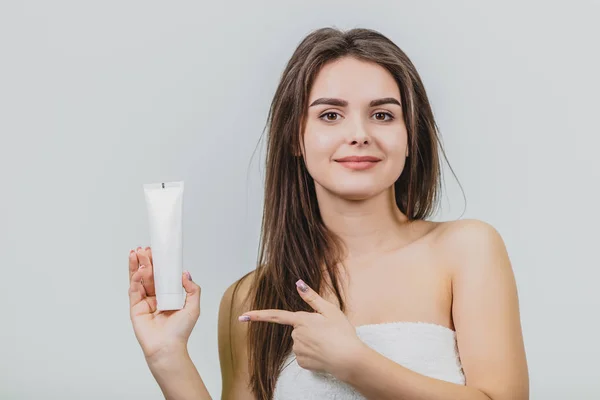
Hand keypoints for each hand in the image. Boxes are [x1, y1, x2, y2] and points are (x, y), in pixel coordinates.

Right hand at [128, 247, 200, 362]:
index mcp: (167, 296)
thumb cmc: (180, 331)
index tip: (156, 252)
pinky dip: (135, 279)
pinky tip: (138, 270)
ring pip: (139, 280)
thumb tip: (185, 274)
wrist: (168, 347)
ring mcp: (144, 302)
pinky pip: (134, 291)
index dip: (158, 264)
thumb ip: (192, 289)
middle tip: (143, 249)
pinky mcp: (135, 308)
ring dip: (136, 266)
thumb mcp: (193, 306)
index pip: (161, 276)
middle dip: (145, 261)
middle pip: (148, 275)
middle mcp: (155, 297)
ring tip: (135, 253)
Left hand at [238, 279, 364, 378]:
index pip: (275, 316)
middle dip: (309, 329)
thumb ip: (311, 297)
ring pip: (301, 342)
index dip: (257, 315)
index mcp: (301, 320)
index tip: (242, 316)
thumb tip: (298, 283)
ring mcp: (298, 350)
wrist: (349, 359)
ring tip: (328, 343)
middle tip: (327, 331)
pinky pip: (304, 355)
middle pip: (297, 329)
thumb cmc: (342, 332)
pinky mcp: (302, 363)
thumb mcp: (330, 310)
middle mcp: (296, 335)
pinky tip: (324, 353)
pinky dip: (313, 354)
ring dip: (312, 342)